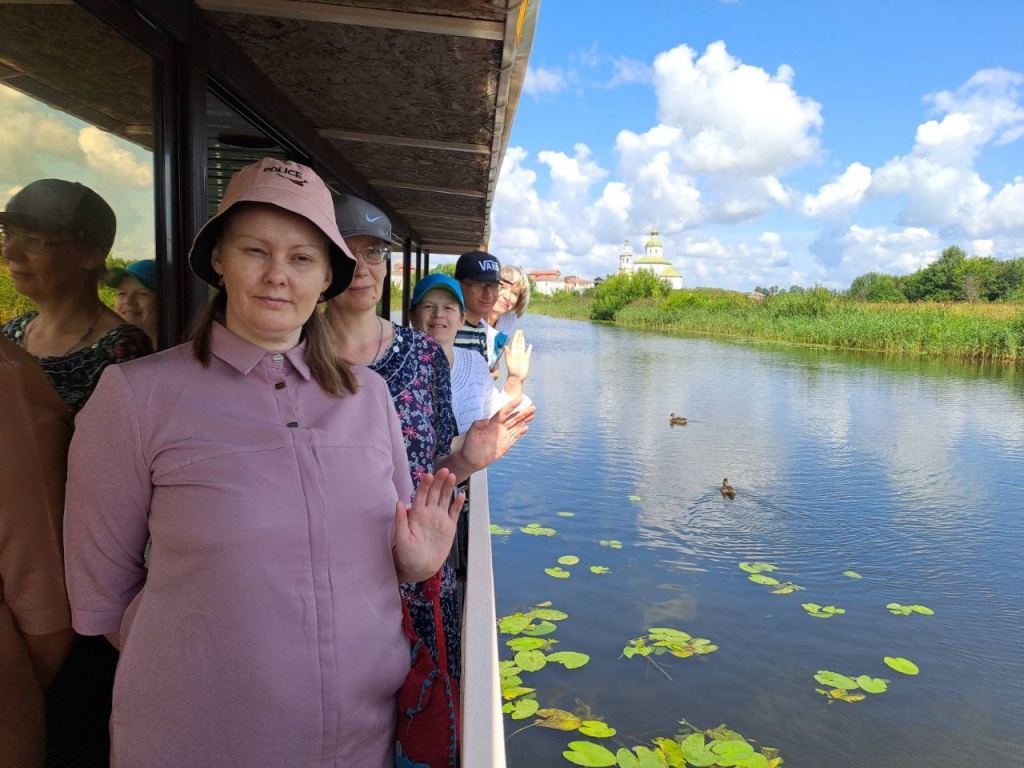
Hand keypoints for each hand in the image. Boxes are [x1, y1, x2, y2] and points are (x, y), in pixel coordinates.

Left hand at [392, 468, 464, 582]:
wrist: (420, 567)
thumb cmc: (407, 554)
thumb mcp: (401, 538)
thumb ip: (400, 521)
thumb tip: (398, 503)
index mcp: (417, 514)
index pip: (421, 495)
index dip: (425, 485)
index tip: (429, 475)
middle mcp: (429, 513)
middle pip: (434, 493)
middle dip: (439, 481)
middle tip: (444, 470)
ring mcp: (440, 519)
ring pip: (445, 499)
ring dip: (448, 488)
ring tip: (452, 476)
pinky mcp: (449, 527)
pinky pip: (454, 512)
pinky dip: (458, 504)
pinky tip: (462, 495)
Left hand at [461, 398, 536, 471]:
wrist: (471, 460)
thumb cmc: (469, 446)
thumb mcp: (472, 434)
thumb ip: (477, 425)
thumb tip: (486, 420)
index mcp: (492, 424)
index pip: (504, 412)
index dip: (512, 405)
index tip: (519, 399)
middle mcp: (500, 428)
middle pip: (514, 418)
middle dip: (523, 413)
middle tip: (533, 407)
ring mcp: (503, 436)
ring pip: (516, 426)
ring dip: (524, 420)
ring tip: (533, 414)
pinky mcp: (505, 445)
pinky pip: (515, 437)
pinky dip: (521, 432)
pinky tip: (526, 428)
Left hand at [504, 330, 532, 381]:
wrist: (517, 377)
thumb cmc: (512, 370)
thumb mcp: (509, 361)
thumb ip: (507, 353)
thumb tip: (505, 346)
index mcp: (513, 352)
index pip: (515, 342)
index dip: (516, 337)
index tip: (518, 331)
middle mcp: (517, 353)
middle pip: (518, 343)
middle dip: (519, 337)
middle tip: (520, 331)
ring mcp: (522, 356)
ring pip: (522, 346)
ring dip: (523, 341)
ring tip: (523, 336)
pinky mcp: (526, 359)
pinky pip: (528, 352)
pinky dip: (529, 349)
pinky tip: (530, 345)